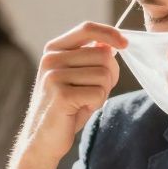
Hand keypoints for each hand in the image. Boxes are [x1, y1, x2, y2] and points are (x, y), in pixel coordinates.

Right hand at [19, 22, 125, 164]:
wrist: (42, 139)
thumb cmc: (66, 108)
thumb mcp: (78, 77)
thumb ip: (92, 58)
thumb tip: (113, 44)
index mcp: (54, 50)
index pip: (86, 29)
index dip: (110, 33)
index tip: (125, 44)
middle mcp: (51, 59)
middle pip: (103, 55)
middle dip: (109, 75)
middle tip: (94, 92)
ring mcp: (54, 76)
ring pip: (104, 75)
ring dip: (102, 92)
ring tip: (84, 102)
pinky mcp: (61, 95)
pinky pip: (98, 93)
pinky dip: (96, 104)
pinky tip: (79, 110)